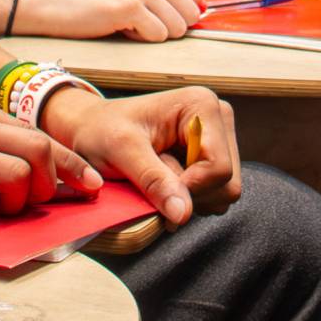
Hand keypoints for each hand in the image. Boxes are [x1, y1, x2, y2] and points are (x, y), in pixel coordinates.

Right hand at [20, 0, 206, 40]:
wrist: (56, 2)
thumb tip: (202, 11)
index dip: (180, 14)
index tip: (157, 15)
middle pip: (191, 14)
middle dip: (168, 26)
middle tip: (139, 20)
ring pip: (176, 28)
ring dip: (153, 33)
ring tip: (127, 22)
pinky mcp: (129, 5)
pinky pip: (158, 35)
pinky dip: (140, 39)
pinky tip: (120, 27)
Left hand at [45, 85, 237, 222]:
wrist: (93, 127)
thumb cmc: (102, 130)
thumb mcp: (122, 152)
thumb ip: (153, 180)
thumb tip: (182, 214)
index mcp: (202, 106)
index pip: (219, 168)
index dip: (190, 189)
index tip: (156, 190)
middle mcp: (218, 119)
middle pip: (227, 184)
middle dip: (190, 195)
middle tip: (152, 184)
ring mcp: (218, 139)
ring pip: (223, 193)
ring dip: (187, 198)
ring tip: (155, 178)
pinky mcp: (212, 157)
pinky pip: (214, 195)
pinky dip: (188, 198)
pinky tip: (164, 182)